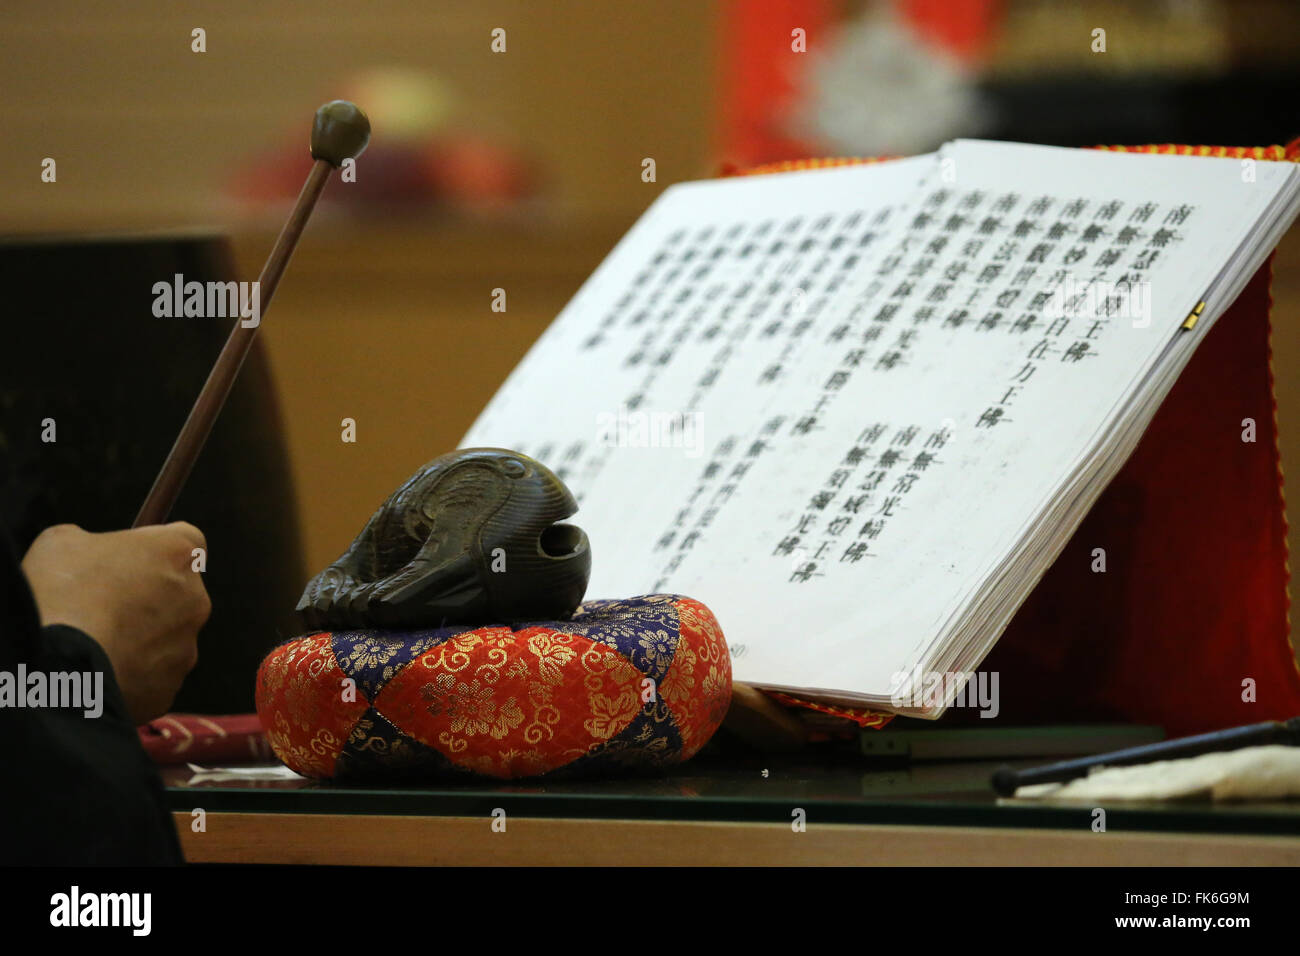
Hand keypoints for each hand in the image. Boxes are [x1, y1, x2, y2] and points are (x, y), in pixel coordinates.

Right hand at [21, 522, 211, 723]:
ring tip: (92, 641)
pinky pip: (151, 675)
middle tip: (101, 605)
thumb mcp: (63, 542)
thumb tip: (90, 554)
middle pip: (177, 592)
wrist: (59, 665)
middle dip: (145, 596)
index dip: (156, 549)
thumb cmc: (61, 593)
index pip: (186, 541)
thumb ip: (91, 542)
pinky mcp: (170, 686)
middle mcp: (195, 598)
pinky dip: (128, 673)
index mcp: (177, 552)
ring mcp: (187, 645)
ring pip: (164, 637)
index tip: (131, 558)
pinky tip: (96, 670)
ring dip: (137, 637)